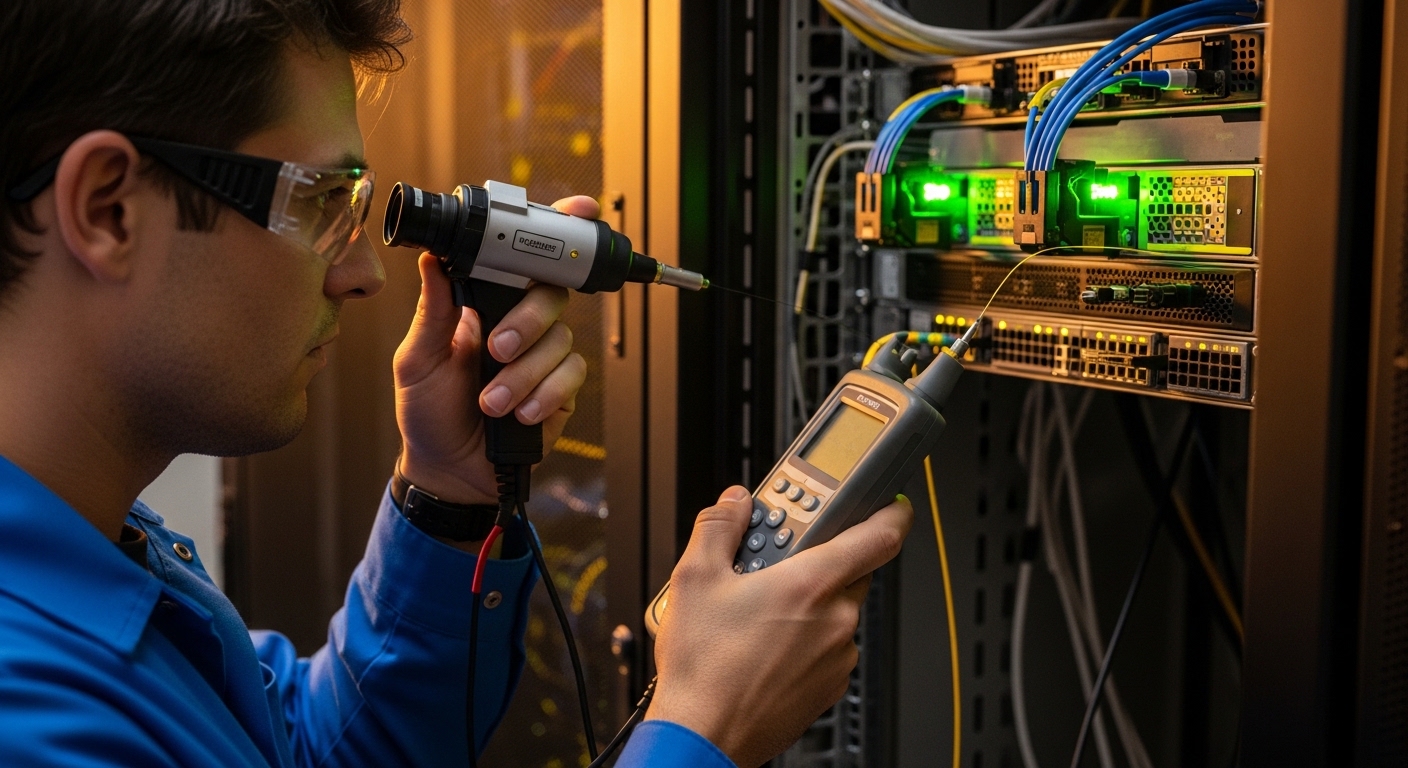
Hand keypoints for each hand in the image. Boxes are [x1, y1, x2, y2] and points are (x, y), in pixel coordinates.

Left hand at [391, 196, 594, 503]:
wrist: (447, 470)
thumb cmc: (428, 413)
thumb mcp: (417, 359)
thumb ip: (433, 311)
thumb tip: (433, 258)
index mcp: (484, 303)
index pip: (521, 257)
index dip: (553, 230)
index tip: (576, 212)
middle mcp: (518, 323)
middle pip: (550, 292)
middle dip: (527, 321)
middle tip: (497, 349)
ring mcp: (541, 355)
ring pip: (559, 339)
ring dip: (524, 373)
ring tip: (492, 402)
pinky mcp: (560, 390)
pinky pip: (570, 375)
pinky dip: (545, 394)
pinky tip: (520, 413)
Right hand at [647, 487, 913, 767]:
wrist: (704, 737)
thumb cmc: (703, 669)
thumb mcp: (693, 579)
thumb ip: (719, 527)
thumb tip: (734, 503)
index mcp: (811, 585)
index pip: (880, 536)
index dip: (892, 512)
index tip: (891, 503)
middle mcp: (835, 620)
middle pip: (850, 572)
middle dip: (820, 560)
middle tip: (777, 560)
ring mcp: (836, 658)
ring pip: (836, 611)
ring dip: (809, 602)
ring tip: (758, 609)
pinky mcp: (829, 688)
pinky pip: (828, 647)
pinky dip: (807, 637)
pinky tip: (765, 643)